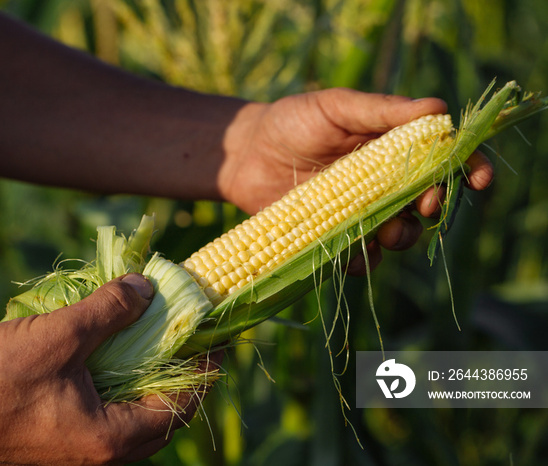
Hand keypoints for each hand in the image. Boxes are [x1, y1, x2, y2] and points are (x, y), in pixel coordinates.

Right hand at [0, 274, 216, 464]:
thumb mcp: (60, 336)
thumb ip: (109, 310)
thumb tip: (147, 289)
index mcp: (110, 439)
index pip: (180, 407)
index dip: (202, 370)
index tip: (213, 339)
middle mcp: (100, 457)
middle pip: (161, 418)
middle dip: (177, 377)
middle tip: (184, 339)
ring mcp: (78, 455)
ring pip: (132, 419)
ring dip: (146, 382)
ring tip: (151, 342)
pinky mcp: (59, 446)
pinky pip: (105, 418)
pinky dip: (117, 389)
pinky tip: (109, 357)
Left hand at [220, 88, 493, 272]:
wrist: (245, 155)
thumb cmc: (291, 122)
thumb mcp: (335, 107)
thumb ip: (381, 111)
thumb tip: (439, 109)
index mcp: (392, 147)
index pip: (441, 158)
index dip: (466, 167)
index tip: (478, 177)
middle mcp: (383, 183)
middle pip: (427, 202)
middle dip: (434, 205)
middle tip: (424, 203)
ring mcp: (360, 213)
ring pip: (399, 235)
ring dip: (402, 237)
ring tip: (385, 230)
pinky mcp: (335, 238)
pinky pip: (360, 258)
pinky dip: (362, 259)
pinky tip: (351, 251)